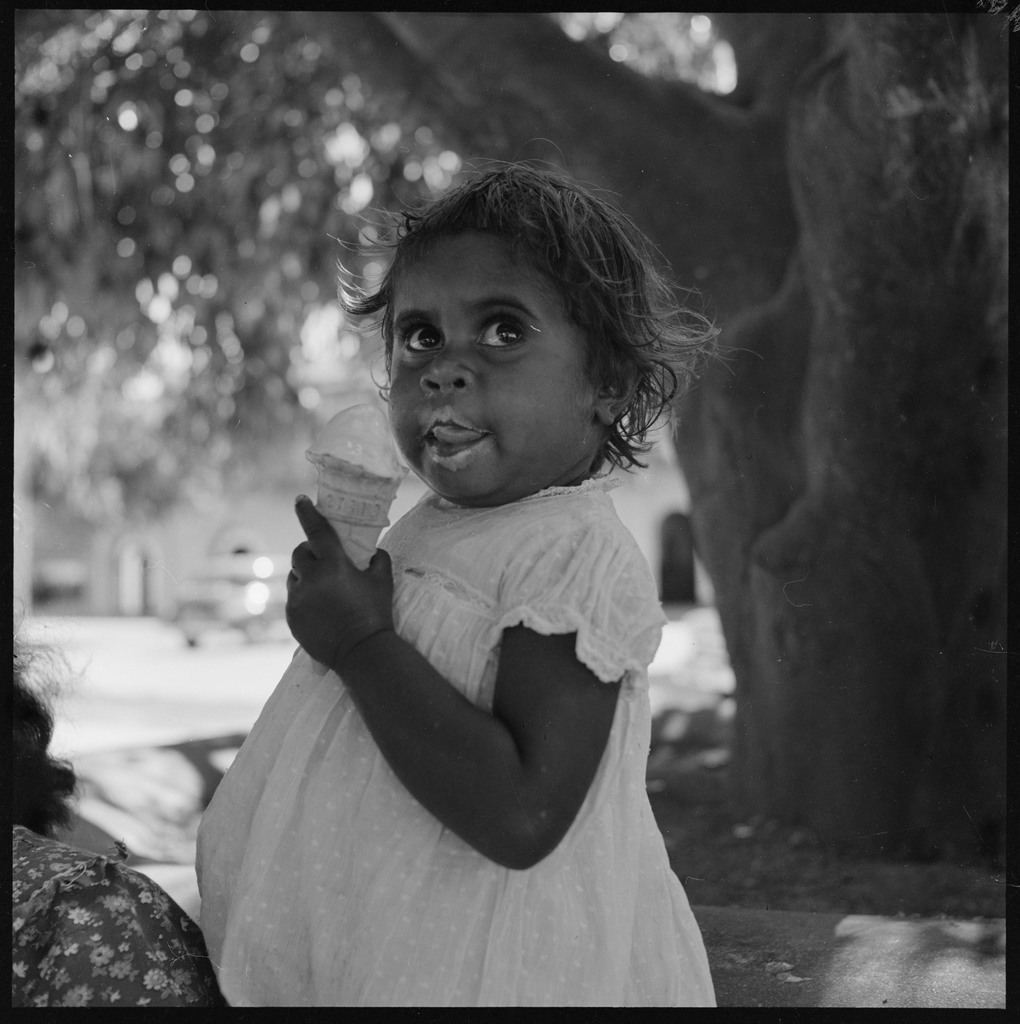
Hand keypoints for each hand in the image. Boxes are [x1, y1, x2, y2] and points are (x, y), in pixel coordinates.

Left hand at [286, 495, 394, 671]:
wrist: (361, 651)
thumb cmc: (375, 613)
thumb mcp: (382, 582)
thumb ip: (377, 560)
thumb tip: (372, 551)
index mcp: (333, 564)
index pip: (316, 530)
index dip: (307, 512)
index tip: (300, 500)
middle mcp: (311, 578)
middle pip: (299, 553)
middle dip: (308, 553)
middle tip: (323, 561)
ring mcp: (298, 599)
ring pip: (294, 577)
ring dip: (304, 576)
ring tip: (323, 589)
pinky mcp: (291, 617)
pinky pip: (294, 599)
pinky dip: (304, 598)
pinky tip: (320, 609)